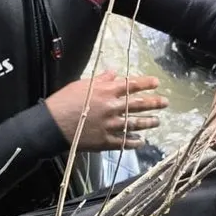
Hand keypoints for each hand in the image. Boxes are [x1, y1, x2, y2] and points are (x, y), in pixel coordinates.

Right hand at [44, 70, 167, 150]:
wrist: (50, 125)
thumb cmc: (63, 101)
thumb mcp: (81, 85)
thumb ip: (100, 80)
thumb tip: (114, 73)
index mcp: (106, 92)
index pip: (131, 85)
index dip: (146, 83)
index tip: (157, 83)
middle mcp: (111, 108)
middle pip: (138, 105)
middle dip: (154, 103)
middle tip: (165, 102)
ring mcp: (110, 125)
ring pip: (134, 124)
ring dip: (148, 123)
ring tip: (157, 121)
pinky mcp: (105, 141)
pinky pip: (123, 142)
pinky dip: (133, 142)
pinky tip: (141, 142)